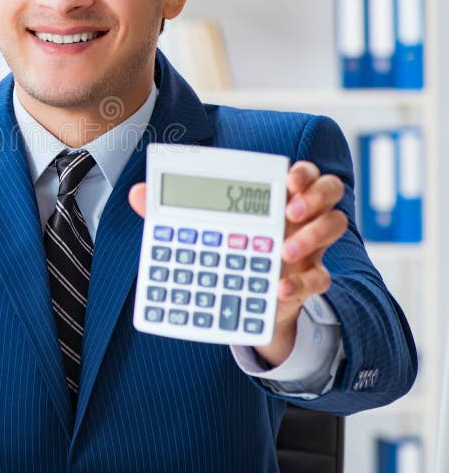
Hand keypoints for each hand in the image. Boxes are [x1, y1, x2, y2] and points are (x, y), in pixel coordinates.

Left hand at [127, 162, 347, 366]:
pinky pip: (320, 277)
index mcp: (275, 197)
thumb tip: (136, 194)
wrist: (242, 300)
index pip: (301, 173)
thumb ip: (172, 212)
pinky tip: (278, 288)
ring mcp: (309, 247)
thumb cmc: (224, 250)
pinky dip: (302, 283)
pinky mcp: (308, 279)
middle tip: (290, 209)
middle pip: (330, 191)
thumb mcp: (199, 230)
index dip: (302, 172)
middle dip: (315, 195)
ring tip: (282, 251)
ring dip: (313, 236)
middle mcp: (299, 217)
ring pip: (336, 226)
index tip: (289, 178)